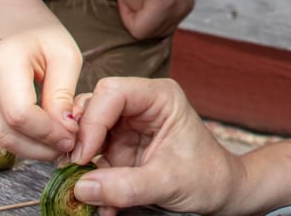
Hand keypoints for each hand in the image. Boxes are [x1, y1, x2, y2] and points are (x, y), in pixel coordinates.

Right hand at [0, 0, 82, 160]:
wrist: (4, 17)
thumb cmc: (39, 33)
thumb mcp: (64, 55)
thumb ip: (63, 94)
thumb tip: (65, 131)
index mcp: (3, 62)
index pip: (20, 115)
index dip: (47, 134)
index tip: (72, 138)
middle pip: (6, 133)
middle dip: (39, 148)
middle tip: (66, 149)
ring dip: (30, 147)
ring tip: (56, 143)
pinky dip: (18, 136)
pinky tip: (38, 131)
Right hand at [69, 77, 241, 215]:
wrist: (218, 192)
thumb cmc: (206, 177)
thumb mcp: (168, 182)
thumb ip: (126, 186)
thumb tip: (82, 188)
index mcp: (160, 97)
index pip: (113, 92)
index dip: (92, 121)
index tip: (84, 155)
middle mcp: (141, 106)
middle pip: (93, 106)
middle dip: (79, 138)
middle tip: (71, 168)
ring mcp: (128, 127)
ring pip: (87, 130)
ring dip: (80, 160)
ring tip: (84, 187)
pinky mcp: (120, 148)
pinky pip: (92, 156)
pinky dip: (89, 177)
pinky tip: (99, 199)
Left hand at [112, 0, 194, 38]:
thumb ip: (131, 11)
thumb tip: (143, 22)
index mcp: (166, 4)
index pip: (140, 32)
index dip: (127, 17)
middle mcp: (182, 8)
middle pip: (152, 34)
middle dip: (139, 18)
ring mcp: (188, 7)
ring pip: (160, 30)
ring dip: (148, 18)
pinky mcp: (188, 5)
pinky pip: (168, 23)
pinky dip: (157, 16)